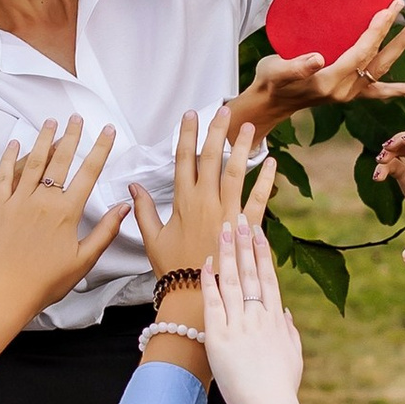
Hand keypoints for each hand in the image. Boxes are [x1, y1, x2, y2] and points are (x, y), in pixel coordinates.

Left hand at [0, 117, 125, 317]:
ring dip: (43, 139)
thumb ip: (105, 231)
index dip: (100, 149)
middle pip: (60, 160)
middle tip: (77, 117)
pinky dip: (9, 157)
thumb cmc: (46, 282)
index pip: (89, 173)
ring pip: (33, 162)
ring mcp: (18, 201)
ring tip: (50, 121)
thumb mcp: (83, 260)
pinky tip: (15, 142)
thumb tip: (124, 206)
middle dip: (71, 136)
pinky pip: (3, 176)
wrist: (5, 293)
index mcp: (67, 212)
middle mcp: (43, 200)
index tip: (108, 131)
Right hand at [129, 105, 277, 283]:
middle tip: (224, 109)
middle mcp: (205, 202)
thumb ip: (142, 210)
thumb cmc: (172, 268)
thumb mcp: (152, 238)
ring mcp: (227, 213)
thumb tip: (132, 186)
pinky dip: (266, 180)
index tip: (190, 114)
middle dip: (216, 131)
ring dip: (242, 147)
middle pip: (211, 158)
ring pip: (235, 172)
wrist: (196, 294)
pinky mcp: (245, 226)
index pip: (183, 159)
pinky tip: (272, 162)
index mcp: (182, 201)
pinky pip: (259, 199)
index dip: (186, 135)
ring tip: (249, 126)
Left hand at [200, 216, 303, 403]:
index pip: (269, 277)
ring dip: (227, 253)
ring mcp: (239, 325)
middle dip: (244, 242)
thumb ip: (289, 331)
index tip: (258, 231)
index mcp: (275, 319)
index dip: (262, 252)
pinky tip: (204, 263)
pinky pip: (213, 303)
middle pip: (251, 272)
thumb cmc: (280, 386)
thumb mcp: (292, 355)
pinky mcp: (220, 337)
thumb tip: (285, 313)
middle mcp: (258, 316)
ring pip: (232, 281)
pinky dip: (209, 282)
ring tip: (222, 229)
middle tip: (239, 217)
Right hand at [233, 4, 404, 138]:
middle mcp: (344, 90)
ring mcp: (349, 94)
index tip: (386, 10)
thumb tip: (317, 59)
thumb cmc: (271, 81)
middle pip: (375, 59)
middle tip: (403, 9)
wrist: (270, 103)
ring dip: (399, 50)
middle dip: (392, 34)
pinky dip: (400, 90)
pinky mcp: (350, 94)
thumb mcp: (275, 70)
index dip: (375, 31)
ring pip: (381, 71)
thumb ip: (295, 67)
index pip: (360, 53)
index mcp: (328, 82)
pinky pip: (379, 92)